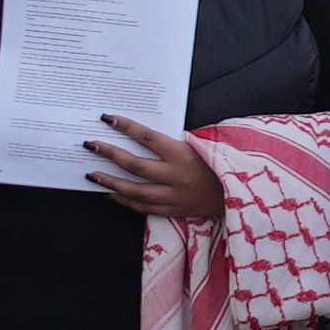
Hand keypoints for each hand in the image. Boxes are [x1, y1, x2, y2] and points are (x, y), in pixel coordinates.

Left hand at [82, 117, 229, 226]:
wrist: (240, 195)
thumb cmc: (221, 163)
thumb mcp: (202, 146)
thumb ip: (175, 142)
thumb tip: (144, 135)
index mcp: (183, 154)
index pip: (147, 137)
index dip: (126, 126)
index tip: (108, 118)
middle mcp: (176, 176)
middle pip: (135, 165)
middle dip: (110, 154)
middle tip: (90, 146)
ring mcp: (173, 196)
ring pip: (135, 190)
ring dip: (111, 183)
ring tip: (92, 175)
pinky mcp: (174, 211)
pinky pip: (144, 208)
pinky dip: (126, 201)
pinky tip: (111, 195)